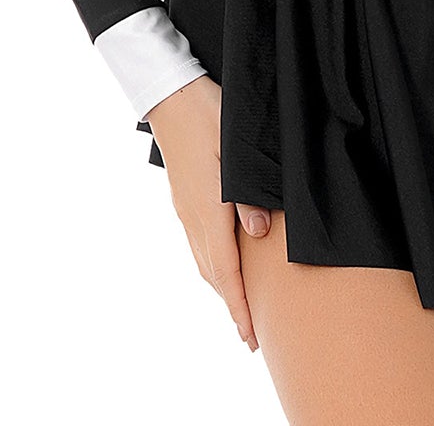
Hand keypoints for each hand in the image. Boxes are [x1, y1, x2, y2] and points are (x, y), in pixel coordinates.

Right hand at [144, 75, 268, 352]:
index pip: (226, 271)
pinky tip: (222, 265)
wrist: (173, 95)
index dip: (239, 306)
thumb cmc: (211, 115)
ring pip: (204, 261)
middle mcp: (193, 216)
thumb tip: (260, 234)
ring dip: (222, 288)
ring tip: (239, 308)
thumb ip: (248, 194)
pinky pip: (199, 244)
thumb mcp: (238, 150)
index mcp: (208, 208)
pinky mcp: (184, 198)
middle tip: (251, 336)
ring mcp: (186, 208)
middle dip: (232, 306)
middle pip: (213, 274)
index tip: (250, 337)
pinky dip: (213, 265)